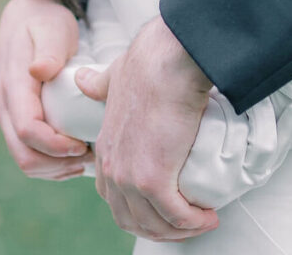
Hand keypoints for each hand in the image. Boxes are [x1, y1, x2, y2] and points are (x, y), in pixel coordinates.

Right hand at [0, 0, 89, 179]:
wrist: (28, 17)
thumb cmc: (45, 22)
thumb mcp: (52, 29)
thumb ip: (49, 50)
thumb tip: (40, 70)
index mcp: (14, 88)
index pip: (28, 130)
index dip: (56, 146)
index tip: (84, 144)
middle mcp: (6, 107)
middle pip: (25, 156)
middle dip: (58, 165)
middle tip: (91, 158)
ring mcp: (10, 116)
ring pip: (26, 161)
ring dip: (56, 169)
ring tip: (88, 159)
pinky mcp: (18, 119)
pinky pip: (30, 153)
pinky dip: (52, 163)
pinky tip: (76, 157)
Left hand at [75, 17, 218, 241]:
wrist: (167, 61)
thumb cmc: (149, 63)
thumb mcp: (114, 75)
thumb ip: (100, 83)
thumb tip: (83, 79)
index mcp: (105, 148)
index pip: (113, 197)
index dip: (139, 209)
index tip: (164, 206)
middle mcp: (112, 168)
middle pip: (131, 219)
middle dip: (160, 228)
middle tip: (186, 221)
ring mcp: (130, 177)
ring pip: (153, 223)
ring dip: (180, 229)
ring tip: (203, 220)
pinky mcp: (154, 179)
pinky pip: (175, 216)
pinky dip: (193, 222)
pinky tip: (208, 216)